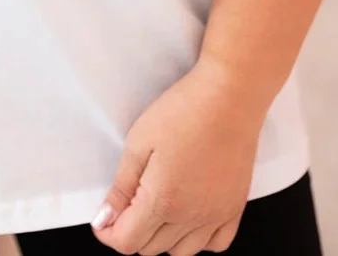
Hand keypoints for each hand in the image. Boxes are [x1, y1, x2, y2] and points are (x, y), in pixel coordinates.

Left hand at [91, 57, 266, 254]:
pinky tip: (188, 215)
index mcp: (163, 201)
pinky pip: (215, 244)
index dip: (108, 232)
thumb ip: (121, 186)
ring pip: (181, 252)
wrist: (229, 97)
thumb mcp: (139, 142)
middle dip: (132, 230)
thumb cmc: (183, 111)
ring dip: (162, 237)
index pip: (127, 242)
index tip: (102, 218)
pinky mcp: (235, 208)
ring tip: (156, 205)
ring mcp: (217, 216)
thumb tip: (105, 219)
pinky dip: (198, 239)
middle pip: (151, 248)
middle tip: (128, 200)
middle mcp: (192, 217)